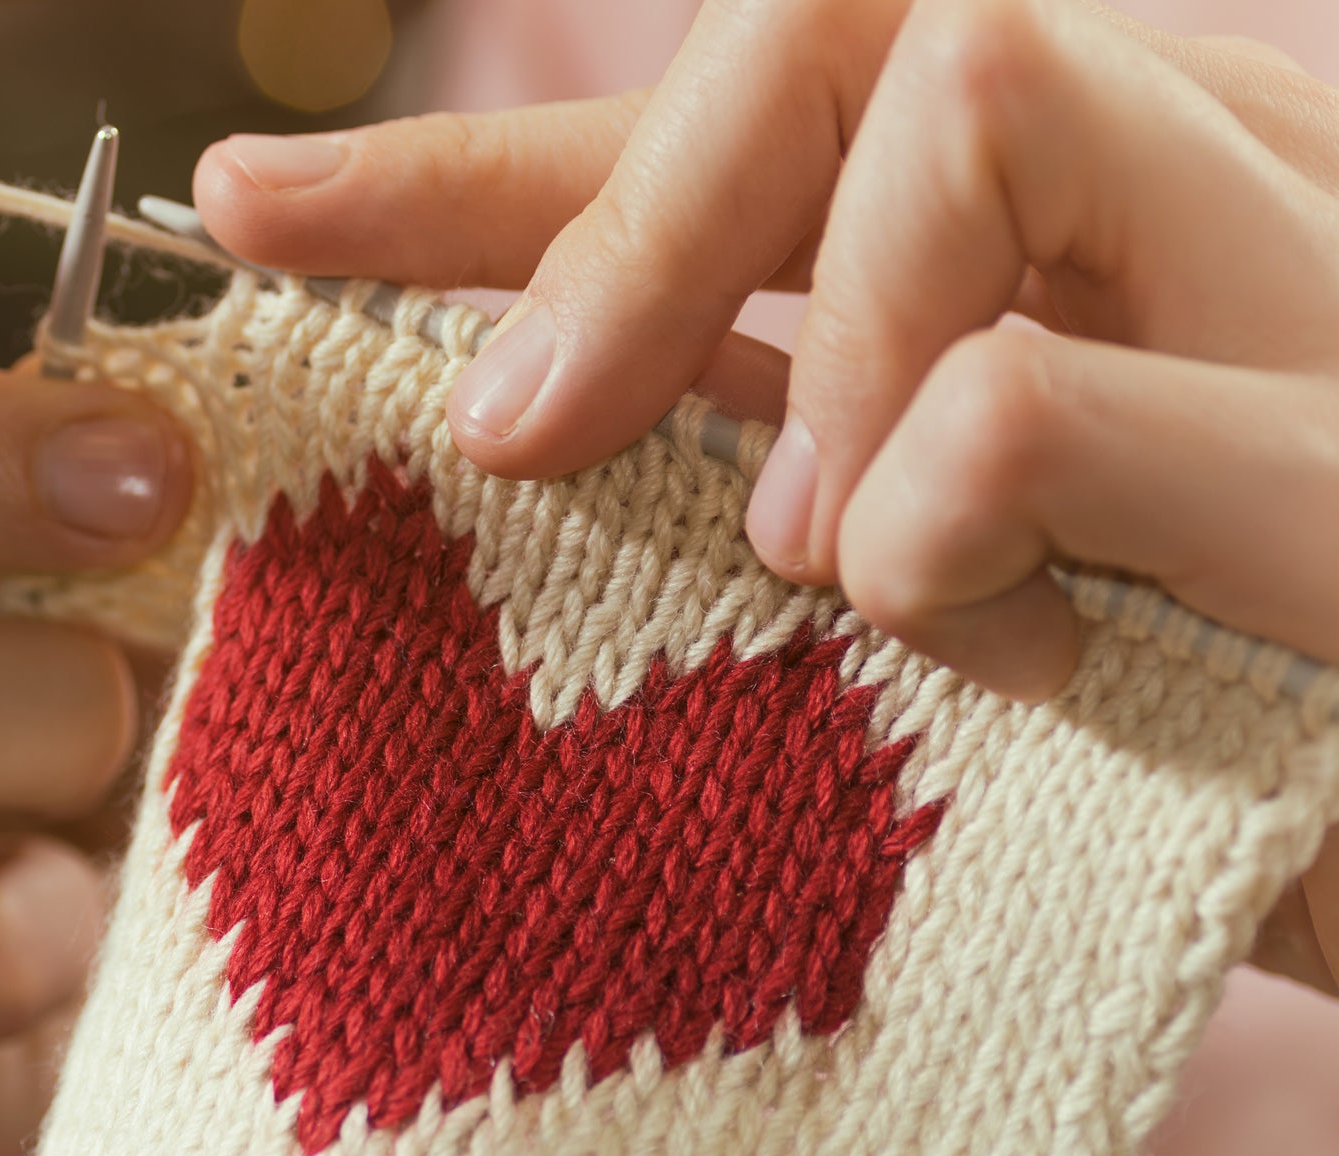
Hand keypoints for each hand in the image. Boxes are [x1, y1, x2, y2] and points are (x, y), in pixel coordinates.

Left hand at [193, 2, 1338, 984]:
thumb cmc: (1179, 746)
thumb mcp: (931, 564)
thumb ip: (766, 448)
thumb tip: (506, 403)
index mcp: (1083, 207)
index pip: (749, 110)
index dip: (479, 164)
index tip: (259, 211)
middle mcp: (1202, 173)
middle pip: (843, 20)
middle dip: (618, 223)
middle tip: (510, 433)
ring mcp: (1301, 273)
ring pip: (970, 85)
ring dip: (820, 343)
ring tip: (826, 560)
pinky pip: (1022, 392)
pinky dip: (930, 513)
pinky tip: (964, 628)